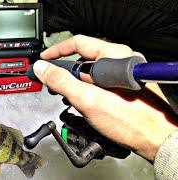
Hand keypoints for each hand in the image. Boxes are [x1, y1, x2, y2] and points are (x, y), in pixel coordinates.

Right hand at [34, 34, 177, 161]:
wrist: (157, 141)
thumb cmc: (132, 122)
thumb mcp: (88, 100)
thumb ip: (62, 82)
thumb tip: (43, 68)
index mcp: (114, 56)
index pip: (78, 43)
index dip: (56, 51)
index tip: (43, 60)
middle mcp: (120, 61)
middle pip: (83, 58)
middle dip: (64, 70)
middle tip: (51, 82)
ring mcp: (123, 74)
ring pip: (90, 71)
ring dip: (75, 81)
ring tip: (66, 96)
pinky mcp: (124, 86)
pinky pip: (99, 81)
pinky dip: (86, 88)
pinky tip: (82, 101)